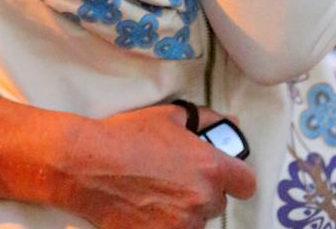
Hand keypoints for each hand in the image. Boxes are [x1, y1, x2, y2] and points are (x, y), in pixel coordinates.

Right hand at [58, 102, 255, 228]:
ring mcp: (182, 225)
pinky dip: (164, 224)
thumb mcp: (169, 117)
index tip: (225, 176)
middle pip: (217, 203)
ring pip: (195, 221)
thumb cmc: (127, 135)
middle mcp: (202, 199)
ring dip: (183, 211)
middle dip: (201, 192)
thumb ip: (206, 120)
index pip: (246, 184)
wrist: (88, 164)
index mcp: (210, 167)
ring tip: (156, 193)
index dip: (236, 178)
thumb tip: (231, 125)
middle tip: (176, 178)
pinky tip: (145, 209)